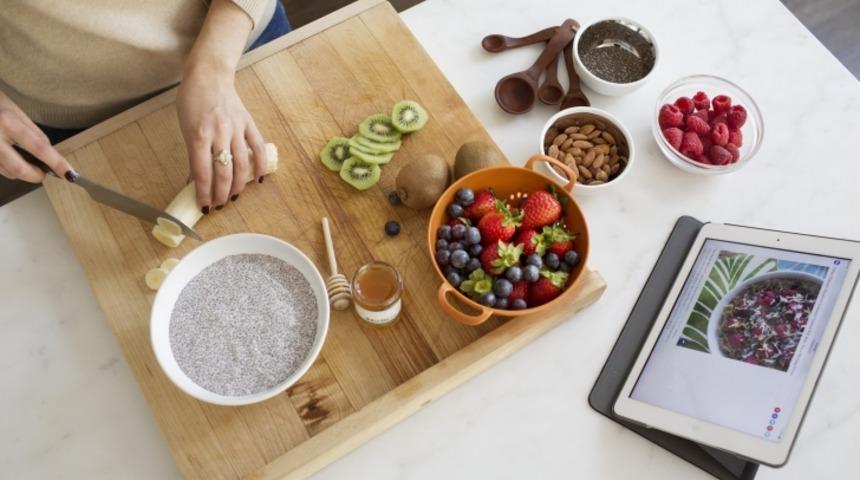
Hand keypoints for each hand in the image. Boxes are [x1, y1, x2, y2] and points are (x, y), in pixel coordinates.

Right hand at [0, 91, 72, 181]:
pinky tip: (9, 156)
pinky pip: (0, 170)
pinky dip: (9, 169)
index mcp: (7, 122)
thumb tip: (51, 154)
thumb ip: (35, 134)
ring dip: (22, 172)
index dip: (56, 163)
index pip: (38, 147)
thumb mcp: (17, 112)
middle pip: (19, 168)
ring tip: (23, 159)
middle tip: (43, 173)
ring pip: (8, 173)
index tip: (69, 173)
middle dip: (36, 175)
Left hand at [176, 0, 262, 213]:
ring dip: (237, 184)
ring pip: (241, 164)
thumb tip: (197, 178)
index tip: (204, 206)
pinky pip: (257, 148)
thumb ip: (193, 153)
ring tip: (233, 197)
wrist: (209, 74)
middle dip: (221, 193)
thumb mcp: (185, 127)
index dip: (204, 192)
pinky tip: (258, 180)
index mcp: (198, 135)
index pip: (201, 171)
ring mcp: (235, 128)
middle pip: (223, 171)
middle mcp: (218, 133)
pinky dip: (259, 165)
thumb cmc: (192, 100)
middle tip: (219, 205)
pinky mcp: (248, 123)